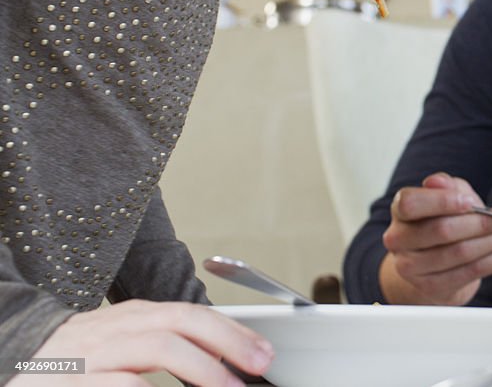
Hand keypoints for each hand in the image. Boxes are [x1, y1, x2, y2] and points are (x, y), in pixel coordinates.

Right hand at [9, 299, 271, 386]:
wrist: (11, 357)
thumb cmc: (75, 360)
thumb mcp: (123, 344)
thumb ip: (166, 346)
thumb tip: (222, 361)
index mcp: (133, 317)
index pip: (191, 314)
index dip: (232, 332)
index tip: (263, 354)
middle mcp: (117, 327)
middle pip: (182, 323)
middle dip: (227, 343)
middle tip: (257, 367)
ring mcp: (94, 352)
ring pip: (158, 346)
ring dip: (201, 368)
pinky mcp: (74, 379)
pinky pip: (122, 383)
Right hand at [379, 172, 491, 304]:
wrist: (432, 263)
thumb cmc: (441, 221)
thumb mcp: (446, 197)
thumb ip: (447, 187)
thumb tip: (439, 181)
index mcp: (400, 210)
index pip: (411, 204)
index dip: (442, 202)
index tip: (471, 201)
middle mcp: (399, 239)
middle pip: (441, 230)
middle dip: (480, 223)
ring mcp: (411, 267)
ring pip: (459, 253)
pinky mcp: (431, 286)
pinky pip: (470, 273)